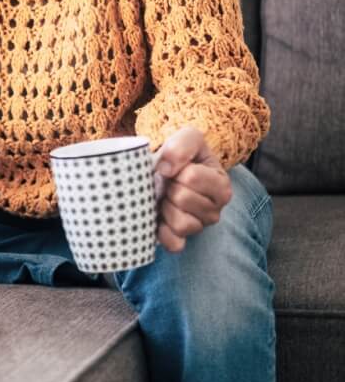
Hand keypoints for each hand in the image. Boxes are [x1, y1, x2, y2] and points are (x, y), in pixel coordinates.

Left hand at [153, 126, 232, 252]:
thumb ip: (182, 145)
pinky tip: (160, 217)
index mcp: (221, 184)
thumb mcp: (187, 137)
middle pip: (182, 199)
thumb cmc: (180, 155)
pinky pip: (174, 244)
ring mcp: (200, 226)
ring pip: (181, 223)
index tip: (176, 167)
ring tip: (166, 197)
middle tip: (169, 183)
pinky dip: (162, 232)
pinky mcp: (182, 240)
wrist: (165, 169)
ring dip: (165, 207)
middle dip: (169, 187)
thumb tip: (166, 169)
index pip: (192, 177)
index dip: (176, 169)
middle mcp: (216, 209)